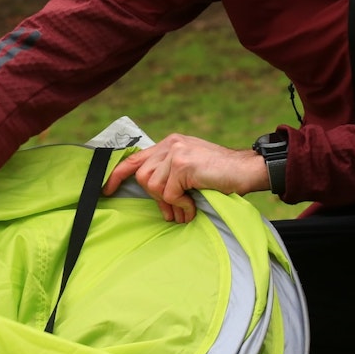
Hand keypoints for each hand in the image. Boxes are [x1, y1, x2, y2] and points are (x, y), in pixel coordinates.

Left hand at [103, 133, 268, 222]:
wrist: (247, 169)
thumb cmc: (222, 174)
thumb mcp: (192, 170)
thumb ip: (171, 175)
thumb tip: (155, 196)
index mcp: (171, 143)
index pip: (136, 157)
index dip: (118, 174)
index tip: (107, 189)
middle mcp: (171, 144)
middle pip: (143, 177)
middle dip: (156, 198)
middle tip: (174, 209)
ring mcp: (177, 152)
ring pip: (154, 186)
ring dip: (170, 204)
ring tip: (187, 208)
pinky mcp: (184, 165)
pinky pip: (170, 194)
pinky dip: (181, 205)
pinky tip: (193, 206)